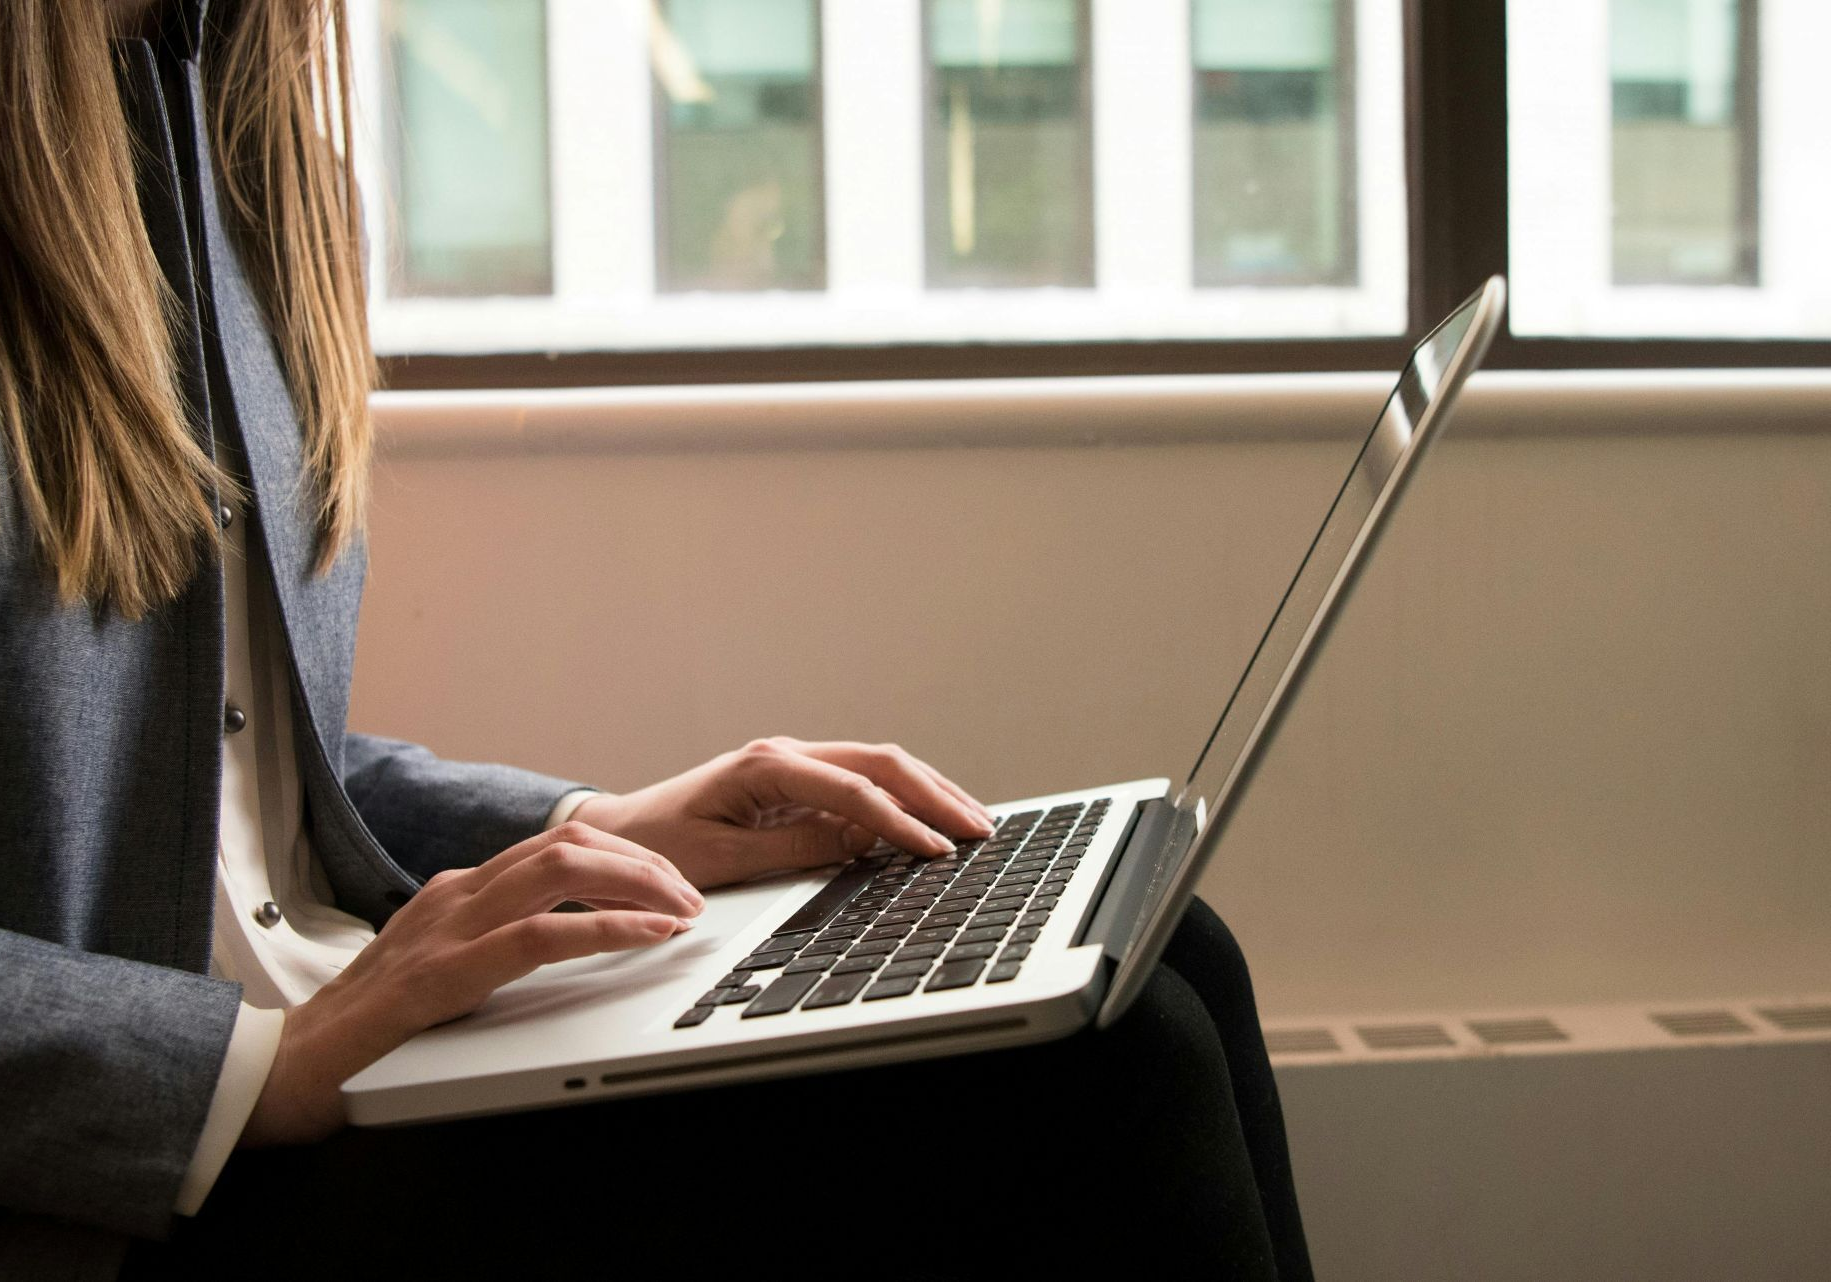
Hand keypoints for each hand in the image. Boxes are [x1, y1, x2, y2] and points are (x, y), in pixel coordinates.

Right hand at [241, 822, 703, 1145]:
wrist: (283, 1071)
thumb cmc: (369, 1030)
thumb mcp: (447, 969)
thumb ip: (497, 943)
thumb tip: (572, 935)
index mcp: (460, 891)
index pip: (558, 844)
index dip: (626, 857)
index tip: (672, 884)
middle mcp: (456, 894)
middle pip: (571, 842)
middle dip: (645, 862)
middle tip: (691, 896)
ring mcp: (447, 928)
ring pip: (562, 869)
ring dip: (638, 884)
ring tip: (681, 911)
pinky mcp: (443, 974)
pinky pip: (540, 936)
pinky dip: (606, 930)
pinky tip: (647, 938)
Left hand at [574, 737, 994, 889]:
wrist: (617, 833)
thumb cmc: (657, 845)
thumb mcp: (722, 859)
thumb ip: (793, 849)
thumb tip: (858, 843)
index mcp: (766, 766)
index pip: (853, 789)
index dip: (900, 821)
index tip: (935, 850)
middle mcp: (785, 755)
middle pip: (880, 762)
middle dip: (934, 794)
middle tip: (978, 829)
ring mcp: (794, 766)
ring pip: (878, 767)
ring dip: (928, 792)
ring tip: (971, 822)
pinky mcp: (797, 784)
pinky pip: (861, 785)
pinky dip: (903, 800)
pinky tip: (932, 820)